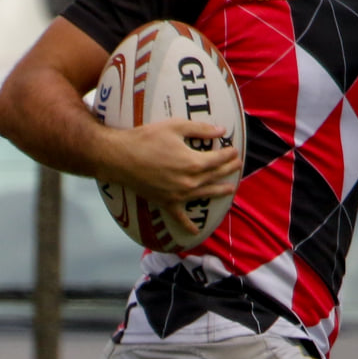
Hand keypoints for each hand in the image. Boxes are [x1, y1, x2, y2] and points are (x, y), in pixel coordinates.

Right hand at [108, 118, 241, 235]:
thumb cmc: (146, 139)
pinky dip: (187, 225)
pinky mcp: (166, 203)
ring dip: (219, 192)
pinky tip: (195, 231)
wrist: (120, 158)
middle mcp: (190, 182)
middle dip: (228, 169)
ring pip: (204, 194)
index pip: (218, 159)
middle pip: (214, 175)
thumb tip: (221, 130)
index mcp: (193, 163)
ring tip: (230, 190)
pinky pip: (179, 217)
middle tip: (237, 165)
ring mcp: (178, 195)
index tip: (234, 150)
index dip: (228, 154)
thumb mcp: (175, 127)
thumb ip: (200, 129)